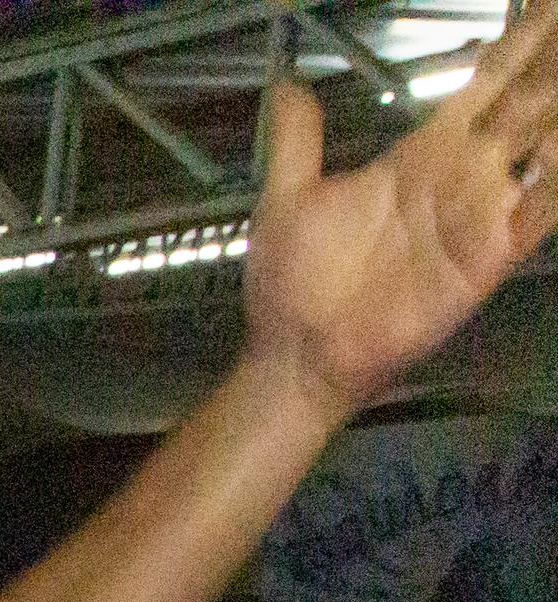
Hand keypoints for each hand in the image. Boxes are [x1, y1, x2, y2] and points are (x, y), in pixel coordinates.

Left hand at [242, 11, 557, 417]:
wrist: (295, 353)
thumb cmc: (292, 282)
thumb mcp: (286, 198)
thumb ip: (297, 140)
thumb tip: (286, 84)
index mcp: (422, 152)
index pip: (485, 83)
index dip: (519, 45)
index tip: (546, 8)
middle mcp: (462, 173)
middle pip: (529, 101)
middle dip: (555, 63)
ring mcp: (479, 212)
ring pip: (545, 144)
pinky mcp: (488, 256)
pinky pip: (541, 209)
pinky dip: (556, 181)